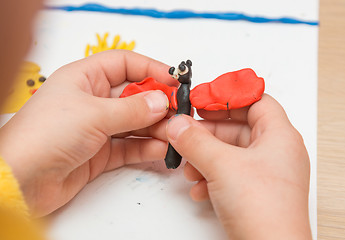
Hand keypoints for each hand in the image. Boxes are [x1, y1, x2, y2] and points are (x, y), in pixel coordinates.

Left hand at [0, 50, 176, 216]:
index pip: (124, 64)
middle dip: (157, 104)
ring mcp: (97, 128)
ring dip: (156, 128)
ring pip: (135, 123)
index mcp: (84, 78)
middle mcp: (92, 101)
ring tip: (173, 134)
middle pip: (134, 95)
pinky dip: (146, 148)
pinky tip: (160, 149)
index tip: (174, 81)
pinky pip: (130, 147)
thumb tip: (161, 101)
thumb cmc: (45, 135)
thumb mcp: (94, 114)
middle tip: (178, 113)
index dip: (150, 69)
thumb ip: (132, 108)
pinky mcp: (100, 153)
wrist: (21, 181)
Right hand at [166, 95, 311, 238]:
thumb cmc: (265, 211)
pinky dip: (211, 176)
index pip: (256, 101)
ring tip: (190, 166)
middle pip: (238, 128)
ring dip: (206, 157)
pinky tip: (198, 188)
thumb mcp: (222, 166)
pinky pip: (230, 174)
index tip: (204, 99)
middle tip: (186, 132)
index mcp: (280, 137)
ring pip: (230, 153)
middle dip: (208, 132)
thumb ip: (195, 141)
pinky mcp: (255, 193)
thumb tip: (178, 125)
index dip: (228, 97)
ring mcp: (266, 174)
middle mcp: (276, 153)